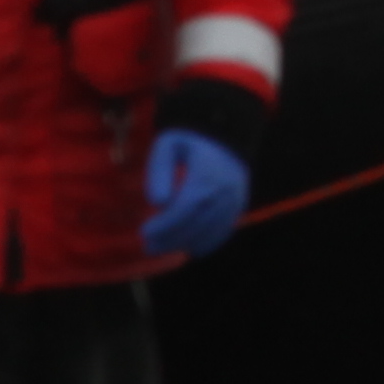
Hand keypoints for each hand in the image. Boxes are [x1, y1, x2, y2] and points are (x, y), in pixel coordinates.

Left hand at [140, 128, 250, 263]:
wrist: (226, 135)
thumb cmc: (191, 141)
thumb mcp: (168, 145)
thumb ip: (159, 171)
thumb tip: (159, 203)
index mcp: (207, 176)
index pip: (185, 209)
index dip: (165, 226)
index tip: (144, 233)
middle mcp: (225, 192)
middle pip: (196, 225)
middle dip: (170, 239)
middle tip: (149, 246)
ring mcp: (235, 201)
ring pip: (210, 232)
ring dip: (184, 244)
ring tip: (161, 248)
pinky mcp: (239, 207)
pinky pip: (223, 232)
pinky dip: (205, 244)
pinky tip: (187, 247)